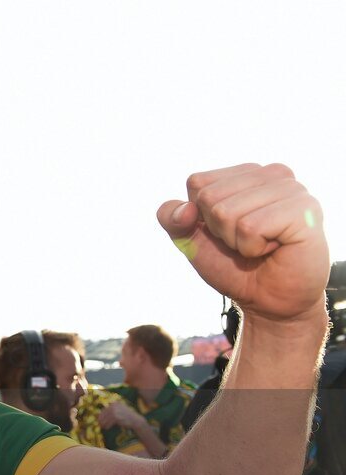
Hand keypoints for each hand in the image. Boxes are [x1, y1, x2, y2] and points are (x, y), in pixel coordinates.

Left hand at [99, 401, 142, 429]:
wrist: (136, 420)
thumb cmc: (126, 416)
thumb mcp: (119, 410)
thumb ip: (111, 411)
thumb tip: (99, 415)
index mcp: (115, 404)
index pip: (105, 409)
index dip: (101, 415)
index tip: (99, 420)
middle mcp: (114, 406)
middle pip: (104, 414)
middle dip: (101, 419)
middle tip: (99, 424)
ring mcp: (115, 412)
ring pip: (106, 419)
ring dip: (103, 423)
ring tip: (102, 426)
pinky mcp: (117, 418)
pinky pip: (109, 423)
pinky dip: (107, 426)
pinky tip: (106, 428)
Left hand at [157, 164, 329, 322]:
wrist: (269, 301)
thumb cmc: (234, 266)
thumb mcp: (191, 240)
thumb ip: (172, 218)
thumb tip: (186, 209)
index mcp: (248, 173)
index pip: (197, 182)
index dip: (201, 217)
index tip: (227, 231)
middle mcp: (273, 174)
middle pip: (209, 197)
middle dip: (220, 230)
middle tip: (247, 242)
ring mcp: (292, 189)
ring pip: (227, 212)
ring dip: (237, 241)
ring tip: (262, 246)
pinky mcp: (304, 209)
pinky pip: (250, 227)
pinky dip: (252, 248)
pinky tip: (275, 249)